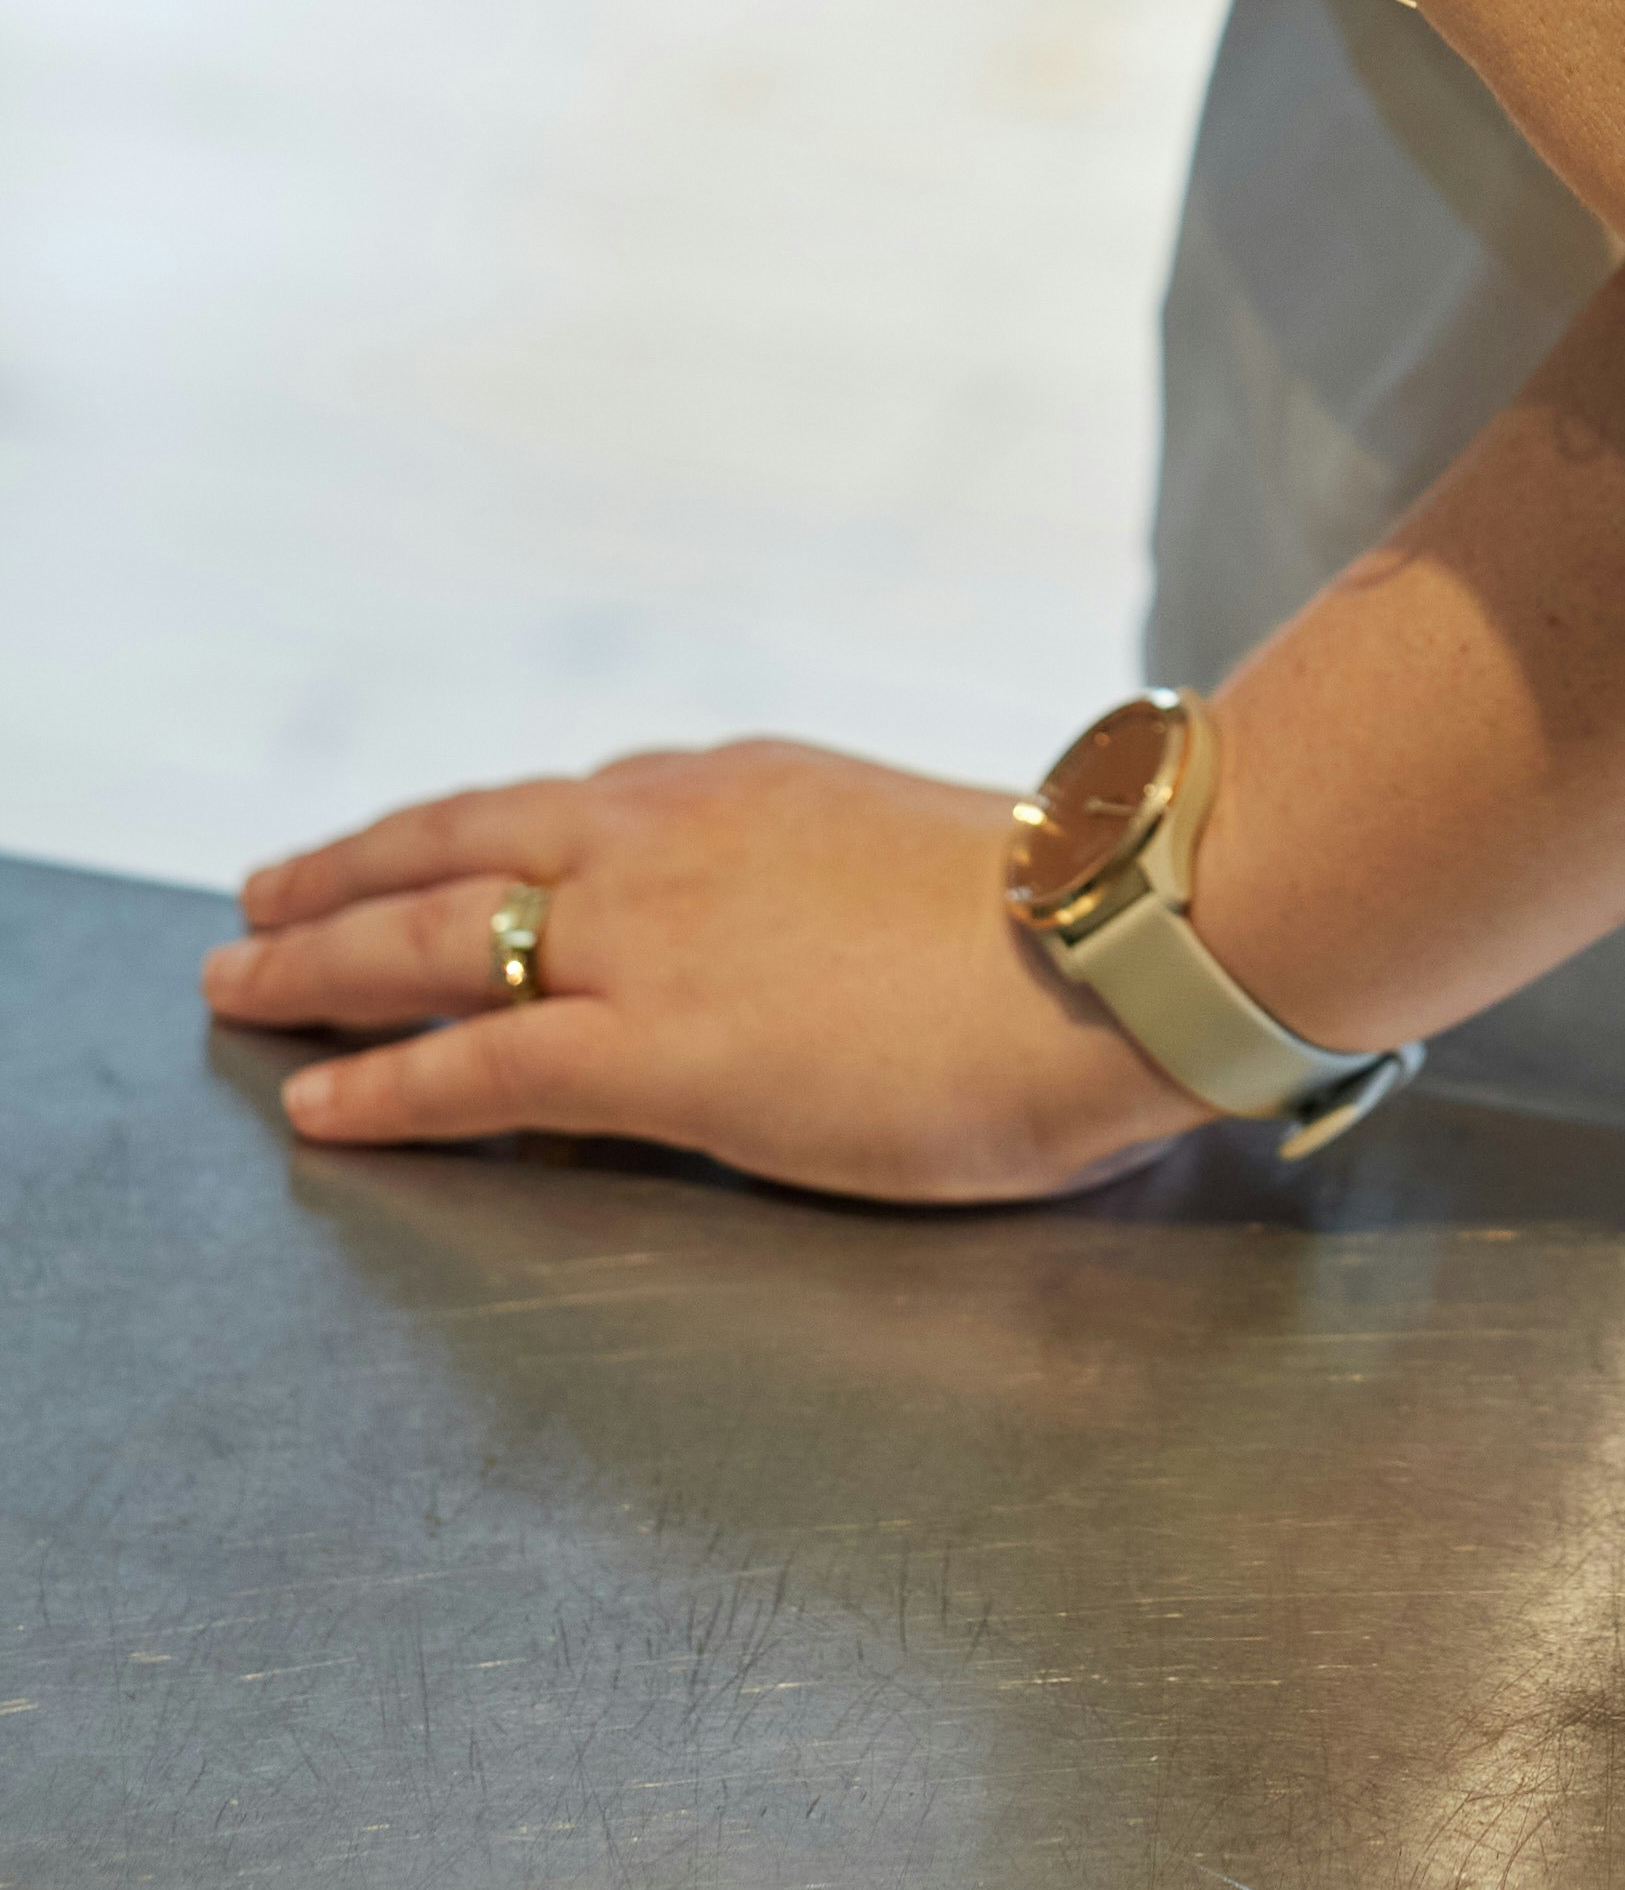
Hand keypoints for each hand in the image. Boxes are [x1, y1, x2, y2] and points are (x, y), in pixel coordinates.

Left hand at [200, 743, 1200, 1199]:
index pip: (570, 807)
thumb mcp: (909, 865)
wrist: (1120, 941)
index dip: (469, 833)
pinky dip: (381, 1083)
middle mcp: (668, 837)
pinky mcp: (655, 1049)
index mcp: (743, 786)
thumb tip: (807, 941)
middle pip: (458, 843)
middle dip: (344, 875)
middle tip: (258, 901)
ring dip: (318, 958)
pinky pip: (471, 1065)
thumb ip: (826, 886)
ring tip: (239, 984)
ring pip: (432, 933)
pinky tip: (318, 1103)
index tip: (414, 848)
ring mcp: (652, 938)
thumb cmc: (1066, 922)